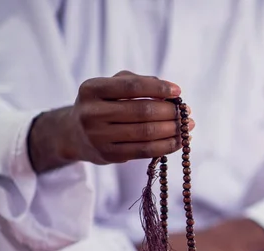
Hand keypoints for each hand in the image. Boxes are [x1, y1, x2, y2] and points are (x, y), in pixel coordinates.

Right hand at [28, 70, 193, 172]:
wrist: (76, 134)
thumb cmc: (103, 104)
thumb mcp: (112, 86)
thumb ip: (139, 82)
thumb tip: (171, 91)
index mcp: (92, 88)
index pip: (132, 86)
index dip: (158, 88)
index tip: (178, 91)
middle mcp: (92, 113)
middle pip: (142, 111)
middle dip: (170, 112)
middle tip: (187, 112)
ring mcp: (98, 136)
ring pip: (146, 133)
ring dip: (173, 130)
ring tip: (187, 126)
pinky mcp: (108, 155)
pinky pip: (145, 151)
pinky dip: (167, 145)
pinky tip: (179, 140)